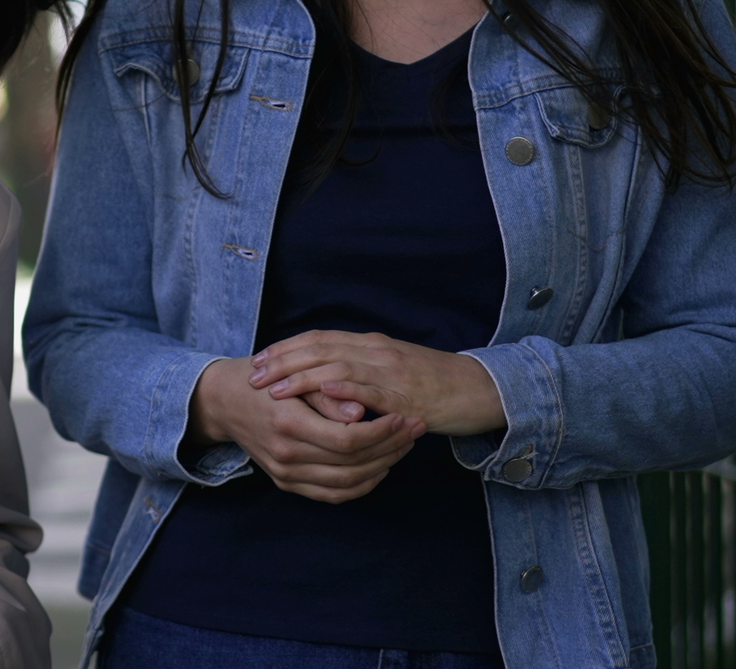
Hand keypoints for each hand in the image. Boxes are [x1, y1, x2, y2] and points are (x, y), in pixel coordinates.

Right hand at [189, 357, 423, 502]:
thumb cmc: (262, 380)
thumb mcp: (292, 374)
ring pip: (347, 483)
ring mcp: (285, 474)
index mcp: (288, 425)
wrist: (225, 401)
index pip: (348, 439)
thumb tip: (360, 412)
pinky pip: (332, 495)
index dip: (382, 431)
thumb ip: (327, 393)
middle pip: (352, 463)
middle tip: (415, 428)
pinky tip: (381, 468)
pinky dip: (361, 486)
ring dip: (383, 466)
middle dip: (391, 447)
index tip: (405, 416)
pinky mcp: (286, 483)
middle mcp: (286, 456)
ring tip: (404, 445)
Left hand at [250, 330, 506, 436]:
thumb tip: (327, 376)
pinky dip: (343, 389)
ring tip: (274, 388)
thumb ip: (361, 369)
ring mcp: (391, 372)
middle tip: (254, 374)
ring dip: (302, 377)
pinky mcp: (406, 397)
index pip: (320, 338)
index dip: (287, 347)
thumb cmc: (435, 384)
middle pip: (320, 348)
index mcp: (372, 344)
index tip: (260, 358)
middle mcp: (377, 352)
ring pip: (338, 366)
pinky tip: (321, 393)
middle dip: (283, 361)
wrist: (480, 390)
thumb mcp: (392, 369)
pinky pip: (371, 390)